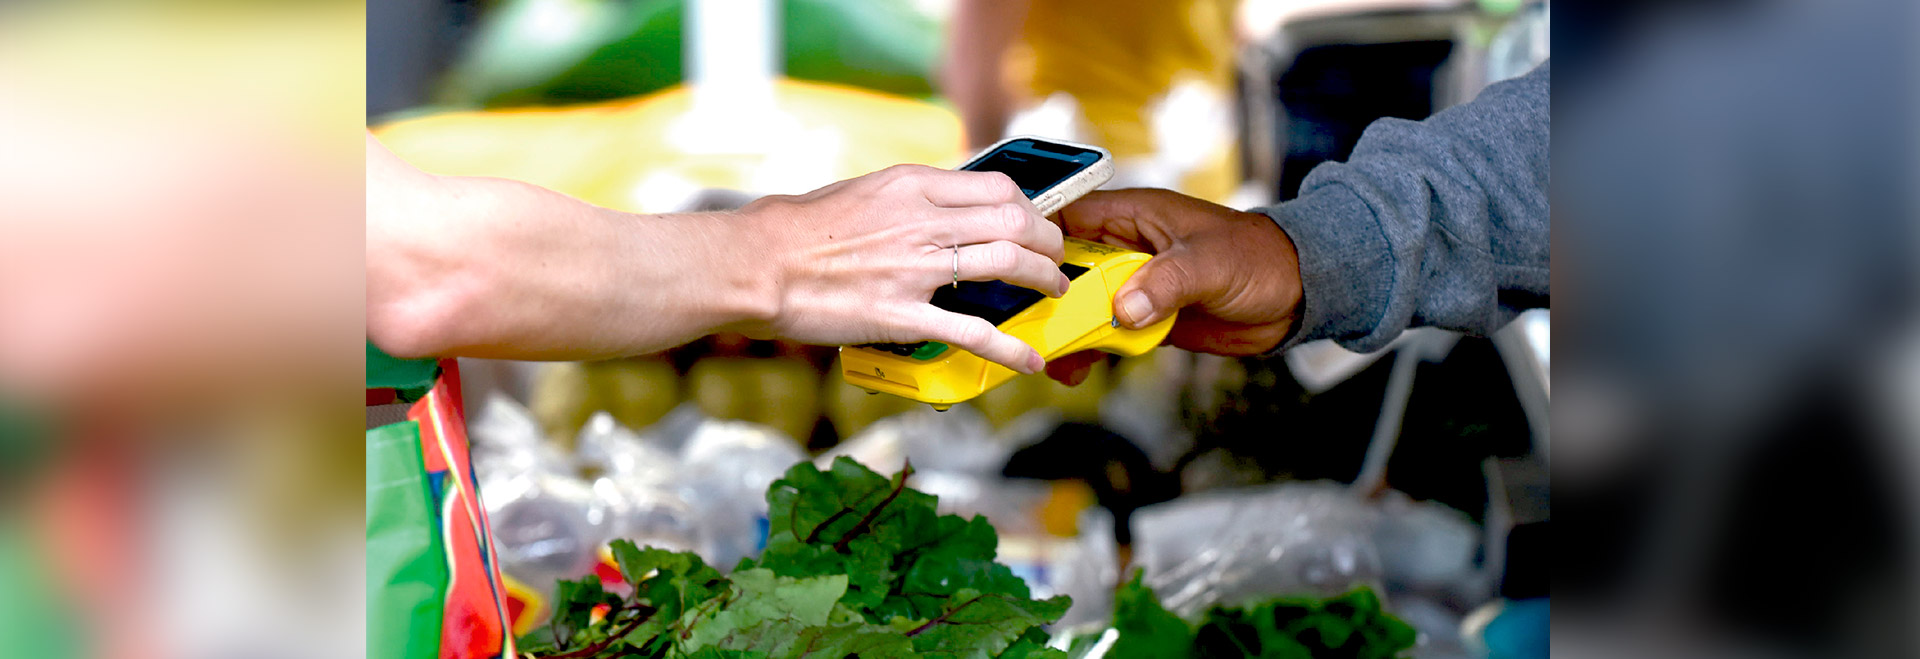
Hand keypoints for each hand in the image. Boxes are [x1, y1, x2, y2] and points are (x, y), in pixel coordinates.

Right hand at [740, 164, 1071, 373]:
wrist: (757, 264)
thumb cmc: (797, 229)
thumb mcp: (861, 192)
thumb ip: (906, 200)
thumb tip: (940, 210)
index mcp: (912, 186)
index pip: (998, 187)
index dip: (1029, 208)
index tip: (1035, 224)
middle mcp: (922, 221)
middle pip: (1016, 223)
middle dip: (1048, 242)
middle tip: (1055, 259)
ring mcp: (915, 269)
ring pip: (1008, 265)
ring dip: (1043, 281)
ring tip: (1052, 292)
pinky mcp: (902, 316)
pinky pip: (972, 331)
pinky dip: (1009, 349)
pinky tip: (1028, 361)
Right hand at [1044, 189, 1302, 382]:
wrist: (1296, 295)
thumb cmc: (1257, 258)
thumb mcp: (1209, 264)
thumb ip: (1165, 283)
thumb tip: (1124, 311)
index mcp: (1133, 215)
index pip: (1067, 218)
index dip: (1034, 239)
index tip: (1008, 266)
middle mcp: (1124, 248)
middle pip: (1063, 269)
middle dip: (1040, 298)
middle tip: (1019, 326)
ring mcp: (1133, 285)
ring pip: (1079, 307)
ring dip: (1062, 332)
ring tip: (1047, 358)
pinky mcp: (1145, 318)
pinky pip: (1104, 334)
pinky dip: (1087, 352)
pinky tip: (1074, 370)